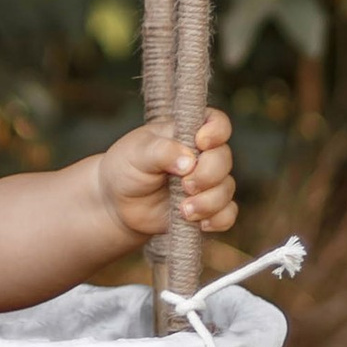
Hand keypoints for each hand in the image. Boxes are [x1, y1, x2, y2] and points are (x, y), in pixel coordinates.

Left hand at [94, 108, 236, 247]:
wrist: (119, 204)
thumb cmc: (127, 168)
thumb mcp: (137, 153)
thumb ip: (162, 151)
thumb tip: (189, 161)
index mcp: (187, 132)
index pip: (217, 123)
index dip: (216, 132)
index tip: (200, 143)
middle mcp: (202, 155)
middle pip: (224, 159)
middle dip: (208, 174)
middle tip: (185, 185)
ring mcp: (206, 183)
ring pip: (227, 188)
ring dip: (209, 201)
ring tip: (184, 210)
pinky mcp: (207, 208)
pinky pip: (227, 214)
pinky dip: (218, 220)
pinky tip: (199, 223)